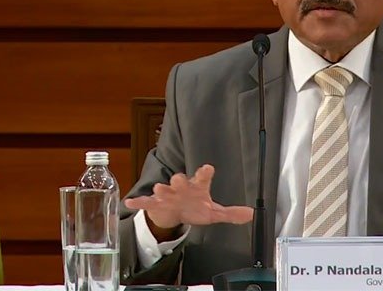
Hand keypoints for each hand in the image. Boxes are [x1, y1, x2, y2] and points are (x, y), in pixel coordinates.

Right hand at [124, 164, 252, 239]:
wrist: (175, 210)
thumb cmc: (195, 206)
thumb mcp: (213, 212)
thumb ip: (231, 213)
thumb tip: (252, 214)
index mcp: (197, 186)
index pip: (203, 176)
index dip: (205, 172)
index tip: (208, 169)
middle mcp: (182, 187)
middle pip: (180, 180)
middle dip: (179, 180)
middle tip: (178, 179)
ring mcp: (167, 194)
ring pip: (163, 188)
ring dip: (161, 189)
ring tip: (159, 189)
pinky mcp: (155, 203)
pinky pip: (145, 201)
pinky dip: (138, 201)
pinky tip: (130, 202)